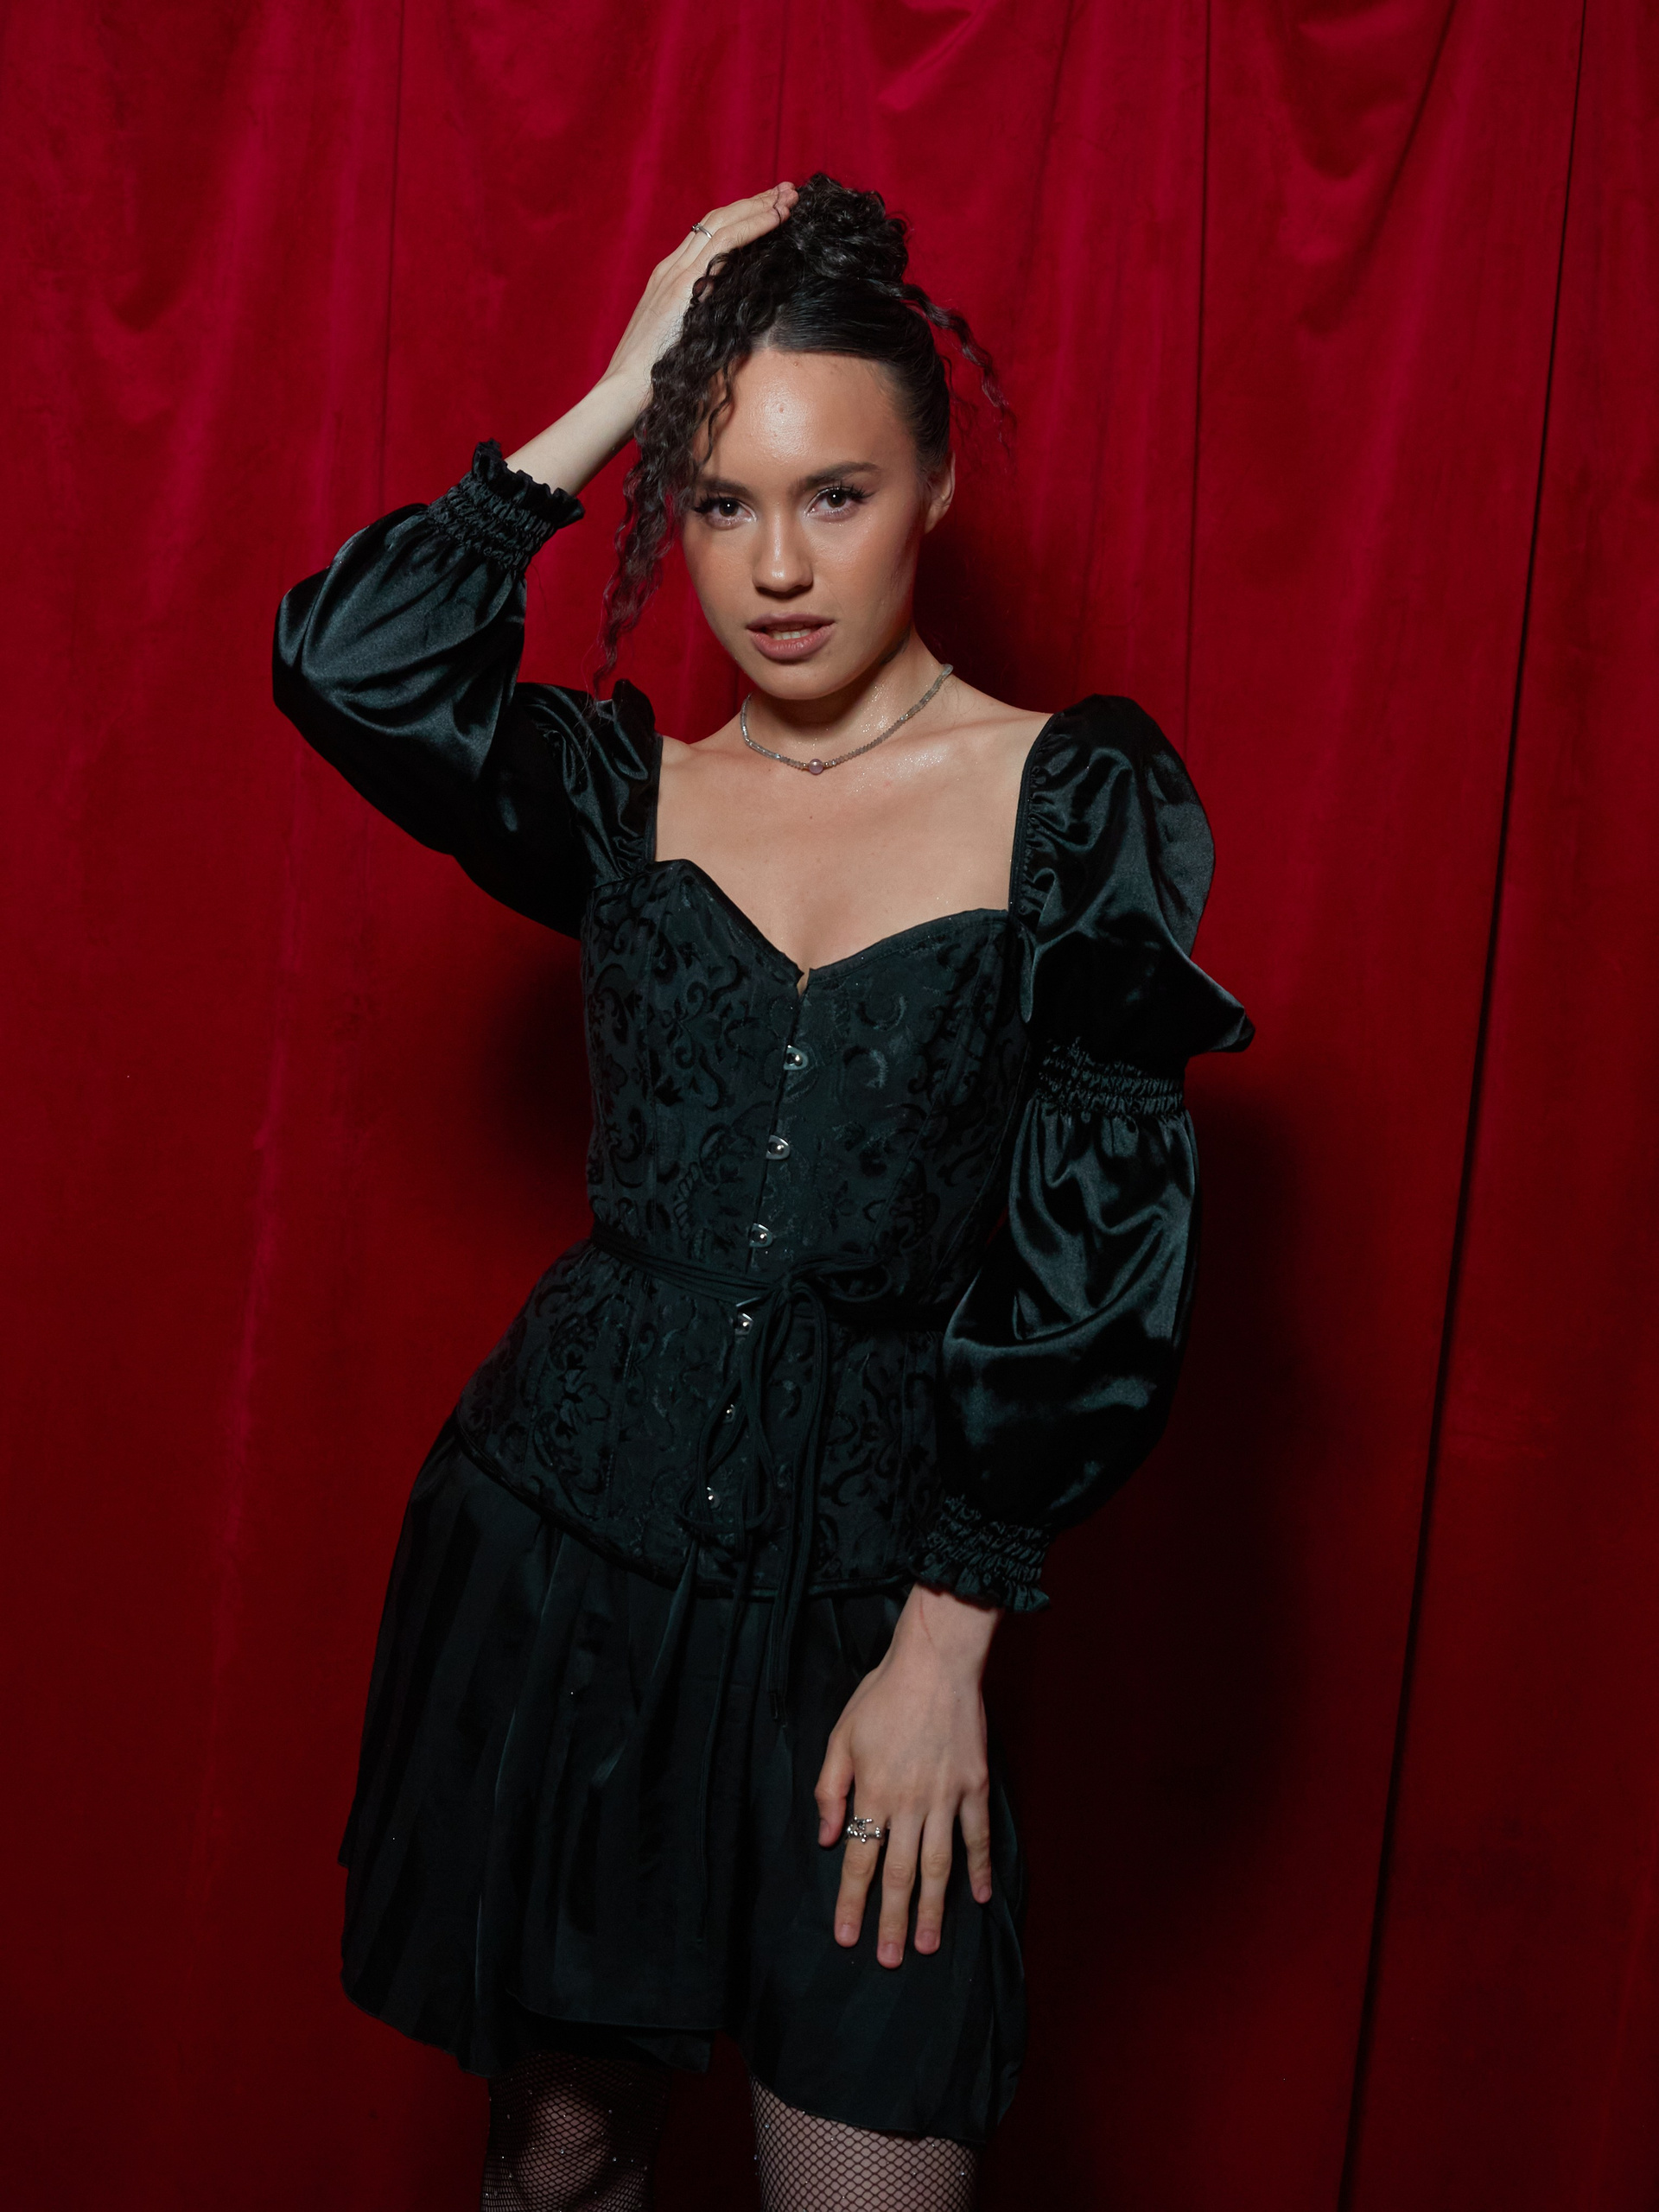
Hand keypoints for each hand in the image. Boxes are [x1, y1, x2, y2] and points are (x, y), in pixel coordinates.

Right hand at [504, 183, 796, 500]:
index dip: (740, 219)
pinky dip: (754, 224)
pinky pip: (726, 243)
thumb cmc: (653, 382)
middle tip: (788, 190)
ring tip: (790, 195)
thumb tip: (730, 333)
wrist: (623, 391)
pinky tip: (777, 216)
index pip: (709, 238)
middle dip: (755, 203)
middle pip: (717, 221)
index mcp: (669, 282)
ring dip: (760, 206)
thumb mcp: (682, 346)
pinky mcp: (685, 284)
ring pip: (723, 223)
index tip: (771, 210)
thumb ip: (701, 329)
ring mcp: (677, 273)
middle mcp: (671, 269)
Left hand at [814, 1582, 1001, 1967]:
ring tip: (927, 1945)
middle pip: (899, 1874)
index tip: (846, 1937)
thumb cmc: (883, 1695)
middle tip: (889, 1960)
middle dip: (891, 1921)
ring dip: (932, 1908)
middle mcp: (910, 1804)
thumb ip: (830, 1789)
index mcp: (874, 1793)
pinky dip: (979, 1868)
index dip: (852, 1902)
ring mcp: (946, 1797)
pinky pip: (978, 1836)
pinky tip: (977, 1897)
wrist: (936, 1662)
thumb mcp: (842, 1736)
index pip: (860, 1860)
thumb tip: (828, 1837)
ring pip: (938, 1865)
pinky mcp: (974, 1786)